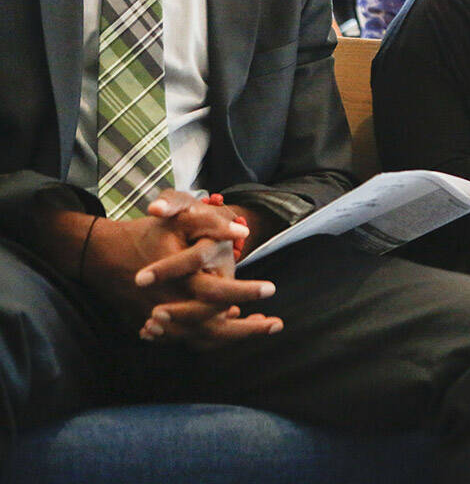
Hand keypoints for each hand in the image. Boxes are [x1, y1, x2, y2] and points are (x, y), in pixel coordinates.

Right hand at [83, 190, 281, 346]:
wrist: (102, 253)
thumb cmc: (146, 233)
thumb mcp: (178, 219)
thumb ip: (210, 224)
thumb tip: (241, 231)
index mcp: (180, 282)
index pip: (219, 294)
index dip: (247, 292)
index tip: (272, 289)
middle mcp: (171, 307)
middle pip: (214, 329)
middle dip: (249, 329)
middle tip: (277, 324)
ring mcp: (161, 322)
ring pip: (202, 340)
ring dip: (234, 335)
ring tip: (264, 325)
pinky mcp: (155, 327)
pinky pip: (188, 339)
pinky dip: (211, 336)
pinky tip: (232, 323)